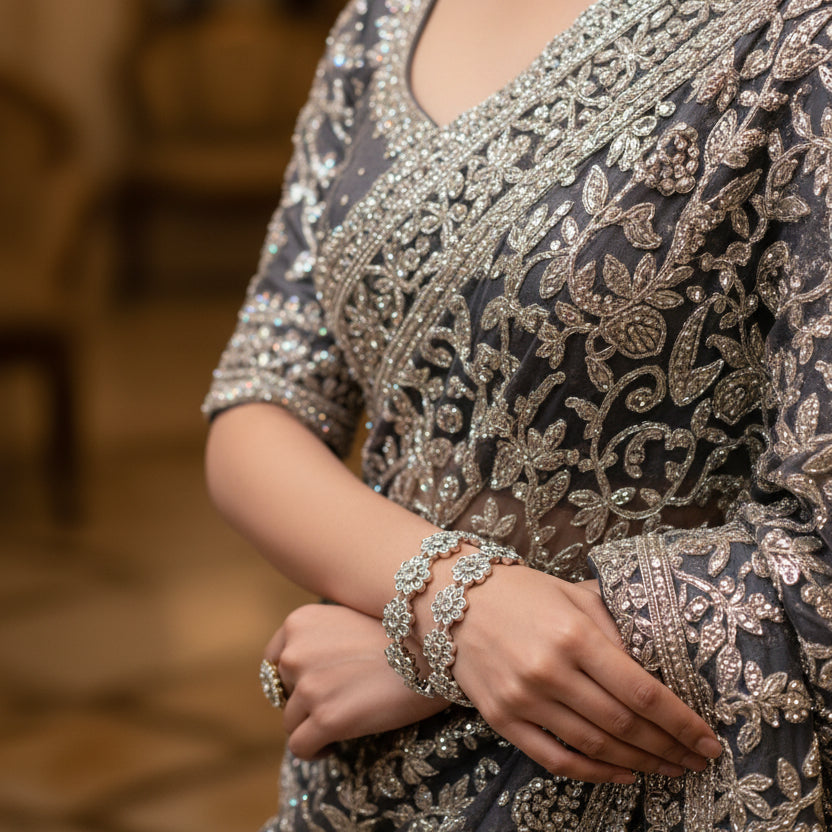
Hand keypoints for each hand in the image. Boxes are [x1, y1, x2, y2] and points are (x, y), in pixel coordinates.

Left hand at [265, 604, 447, 758]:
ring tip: (345, 721)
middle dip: (307, 701)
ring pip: (291, 723)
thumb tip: (299, 668)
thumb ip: (319, 638)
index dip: (293, 677)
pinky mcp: (325, 719)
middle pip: (283, 693)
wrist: (435, 653)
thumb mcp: (349, 618)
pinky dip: (316, 751)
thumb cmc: (401, 635)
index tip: (315, 687)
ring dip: (313, 726)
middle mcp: (296, 652)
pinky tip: (335, 746)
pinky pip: (301, 748)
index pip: (274, 660)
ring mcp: (309, 687)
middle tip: (341, 701)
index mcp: (299, 622)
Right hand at [421, 564, 721, 783]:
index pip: (641, 691)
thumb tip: (657, 661)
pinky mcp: (503, 718)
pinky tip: (621, 773)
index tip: (708, 739)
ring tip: (668, 768)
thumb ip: (615, 625)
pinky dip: (594, 773)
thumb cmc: (521, 592)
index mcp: (573, 634)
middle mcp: (550, 670)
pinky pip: (555, 759)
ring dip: (639, 763)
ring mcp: (523, 698)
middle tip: (697, 760)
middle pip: (623, 724)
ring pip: (595, 747)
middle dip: (669, 747)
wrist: (453, 598)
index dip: (681, 721)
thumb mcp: (573, 594)